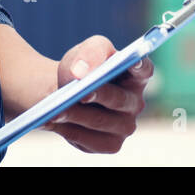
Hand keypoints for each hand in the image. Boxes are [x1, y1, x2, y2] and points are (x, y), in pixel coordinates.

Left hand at [42, 35, 152, 153]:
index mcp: (136, 75)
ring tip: (55, 110)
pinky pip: (88, 139)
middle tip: (81, 93)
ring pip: (99, 121)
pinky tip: (50, 121)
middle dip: (98, 95)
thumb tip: (80, 72)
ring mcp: (124, 126)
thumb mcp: (85, 51)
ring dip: (76, 114)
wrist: (66, 92)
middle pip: (118, 99)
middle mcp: (135, 103)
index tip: (131, 62)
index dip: (139, 67)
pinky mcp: (110, 144)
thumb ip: (90, 52)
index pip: (144, 69)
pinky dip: (67, 129)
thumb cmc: (83, 68)